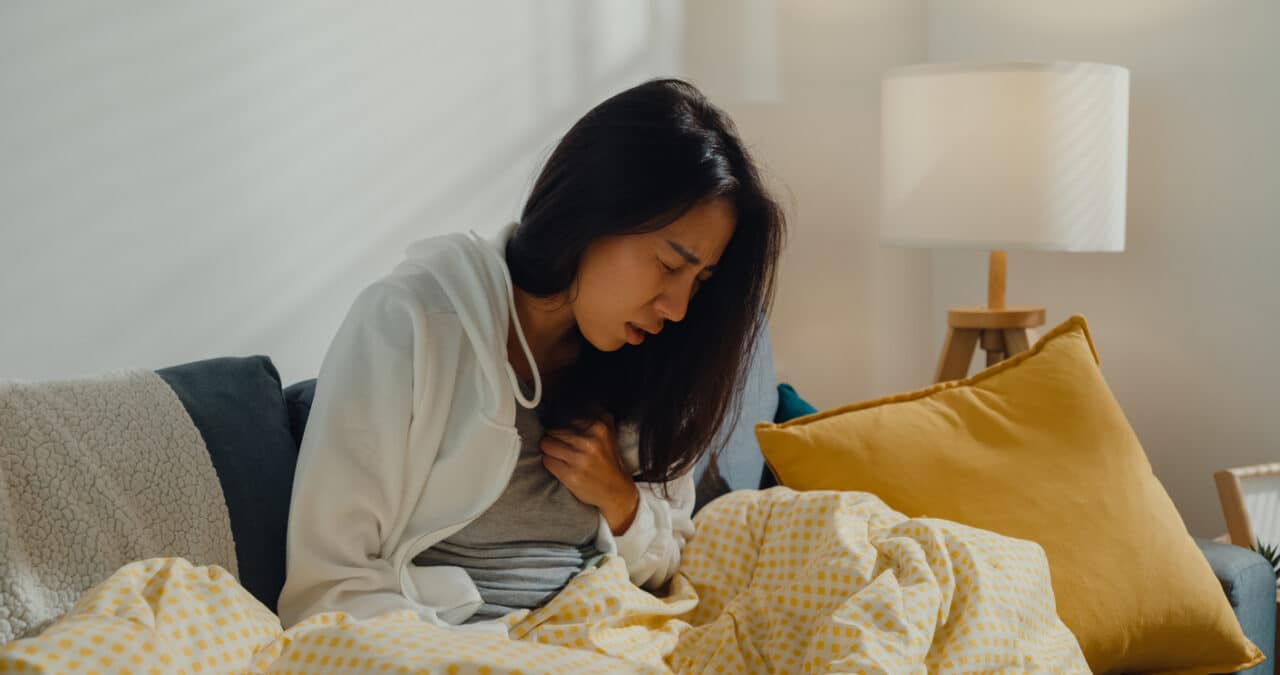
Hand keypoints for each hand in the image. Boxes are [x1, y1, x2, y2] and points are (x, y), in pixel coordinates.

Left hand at [540, 413, 640, 534]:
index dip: (563, 429)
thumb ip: (596, 414)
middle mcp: (589, 441)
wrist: (616, 490)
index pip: (565, 420)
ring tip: (562, 457)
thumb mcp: (609, 433)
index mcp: (599, 428)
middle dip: (555, 440)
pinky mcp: (570, 474)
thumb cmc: (609, 461)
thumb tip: (576, 402)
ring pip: (547, 445)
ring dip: (550, 451)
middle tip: (564, 449)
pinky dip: (550, 463)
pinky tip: (561, 466)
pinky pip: (547, 461)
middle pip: (553, 432)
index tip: (567, 437)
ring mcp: (579, 458)